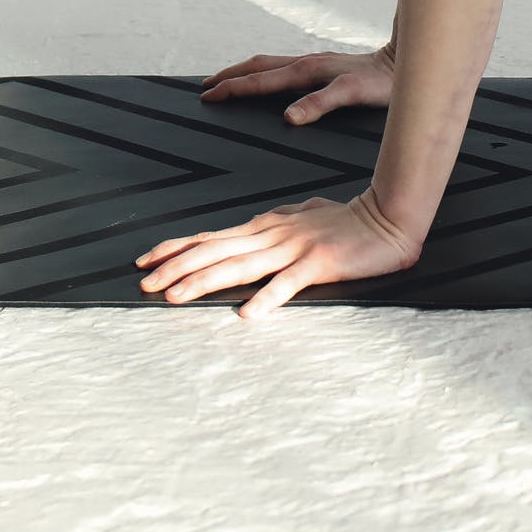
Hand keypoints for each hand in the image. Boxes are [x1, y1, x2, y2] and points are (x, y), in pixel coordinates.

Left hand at [135, 190, 421, 318]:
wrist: (387, 217)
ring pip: (239, 265)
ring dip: (204, 280)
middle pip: (214, 251)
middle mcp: (271, 235)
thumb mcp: (303, 218)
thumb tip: (260, 226)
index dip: (176, 249)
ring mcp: (293, 248)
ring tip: (175, 296)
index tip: (145, 260)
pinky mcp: (318, 263)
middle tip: (144, 282)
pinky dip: (267, 298)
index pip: (210, 238)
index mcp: (265, 227)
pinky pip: (288, 283)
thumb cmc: (347, 221)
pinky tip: (247, 314)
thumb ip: (278, 225)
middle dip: (175, 267)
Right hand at [198, 43, 395, 123]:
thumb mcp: (353, 94)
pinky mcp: (324, 67)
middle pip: (258, 66)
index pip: (259, 80)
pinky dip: (265, 74)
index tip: (207, 96)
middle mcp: (307, 63)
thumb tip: (288, 118)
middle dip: (229, 76)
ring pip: (269, 65)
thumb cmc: (383, 82)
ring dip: (244, 73)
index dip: (232, 88)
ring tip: (226, 81)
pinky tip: (269, 83)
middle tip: (205, 88)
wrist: (406, 63)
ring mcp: (315, 63)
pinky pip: (284, 69)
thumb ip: (321, 103)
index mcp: (307, 70)